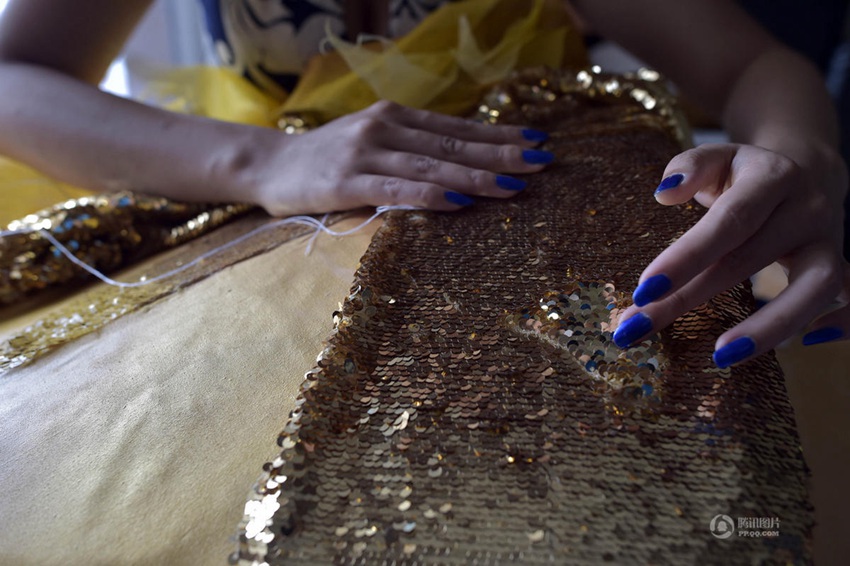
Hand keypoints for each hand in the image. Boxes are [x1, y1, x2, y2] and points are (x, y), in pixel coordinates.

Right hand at [248, 100, 552, 215]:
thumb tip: (460, 158)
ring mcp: (365, 152)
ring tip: (514, 185)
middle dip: (500, 153)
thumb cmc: (325, 157)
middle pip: (452, 144)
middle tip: (542, 161)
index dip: (497, 135)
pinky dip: (431, 195)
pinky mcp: (346, 182)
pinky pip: (397, 189)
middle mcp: (384, 126)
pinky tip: (461, 202)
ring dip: (475, 175)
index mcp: (394, 116)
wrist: (268, 164)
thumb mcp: (371, 140)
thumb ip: (410, 146)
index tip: (536, 140)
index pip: (455, 127)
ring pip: (431, 166)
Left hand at [612, 142, 849, 366]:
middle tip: (639, 327)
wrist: (809, 172)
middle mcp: (808, 208)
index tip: (643, 289)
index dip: (687, 256)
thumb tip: (664, 193)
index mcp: (773, 177)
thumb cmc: (745, 174)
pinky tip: (801, 346)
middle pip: (750, 259)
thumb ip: (689, 166)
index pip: (729, 220)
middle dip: (691, 298)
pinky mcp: (845, 269)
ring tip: (720, 356)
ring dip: (769, 327)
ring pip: (816, 286)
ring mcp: (831, 241)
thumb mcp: (718, 157)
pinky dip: (840, 325)